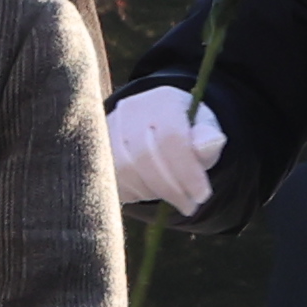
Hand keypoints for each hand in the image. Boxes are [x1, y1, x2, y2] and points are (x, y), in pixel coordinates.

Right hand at [105, 88, 225, 215]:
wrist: (154, 123)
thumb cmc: (185, 129)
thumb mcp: (204, 129)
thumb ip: (208, 138)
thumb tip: (210, 144)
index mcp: (163, 100)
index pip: (172, 138)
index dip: (187, 171)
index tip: (201, 195)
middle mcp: (129, 110)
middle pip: (145, 156)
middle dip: (171, 188)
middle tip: (189, 205)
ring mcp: (107, 128)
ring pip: (125, 170)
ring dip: (152, 192)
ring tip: (172, 197)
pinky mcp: (95, 148)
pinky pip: (110, 178)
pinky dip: (133, 192)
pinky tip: (150, 190)